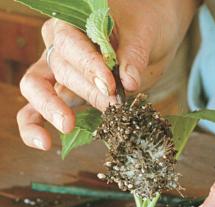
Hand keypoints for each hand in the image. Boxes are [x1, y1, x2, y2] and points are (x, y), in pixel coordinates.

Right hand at [17, 0, 198, 149]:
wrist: (149, 35)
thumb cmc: (145, 25)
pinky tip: (42, 143)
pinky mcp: (63, 95)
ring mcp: (58, 71)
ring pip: (39, 88)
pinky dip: (33, 126)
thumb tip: (129, 82)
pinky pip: (35, 109)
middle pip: (61, 69)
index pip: (70, 43)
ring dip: (52, 109)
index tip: (109, 84)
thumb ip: (134, 55)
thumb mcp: (145, 33)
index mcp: (74, 22)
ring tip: (68, 125)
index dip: (88, 65)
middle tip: (112, 105)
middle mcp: (59, 45)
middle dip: (87, 91)